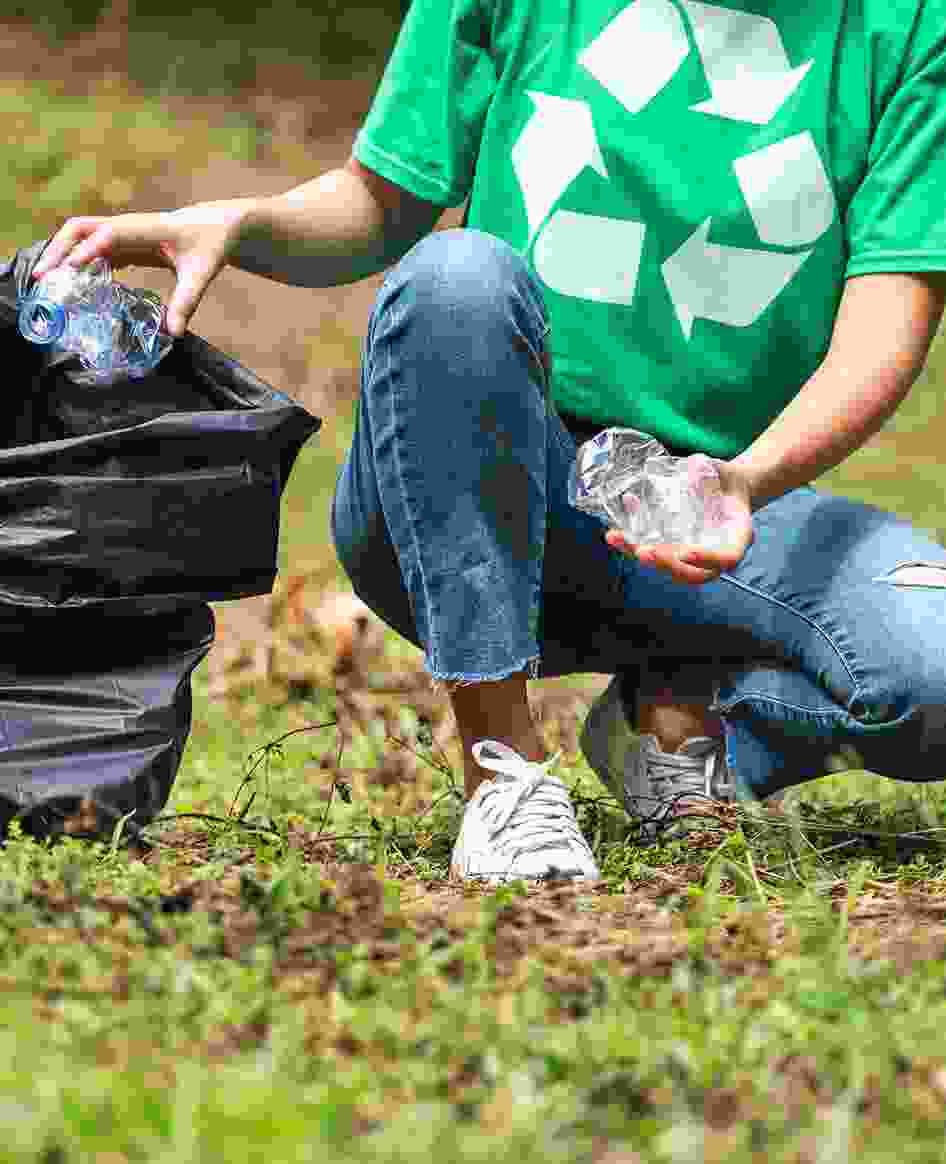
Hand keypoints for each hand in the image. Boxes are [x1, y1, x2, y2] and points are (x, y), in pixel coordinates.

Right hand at [31, 199, 253, 336]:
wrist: (217, 226)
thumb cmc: (211, 244)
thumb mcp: (202, 274)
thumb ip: (187, 302)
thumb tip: (174, 333)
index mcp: (145, 228)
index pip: (110, 234)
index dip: (89, 249)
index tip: (70, 269)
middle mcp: (128, 226)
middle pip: (81, 228)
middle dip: (59, 248)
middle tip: (42, 276)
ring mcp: (122, 233)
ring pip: (80, 236)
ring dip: (61, 254)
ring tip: (46, 281)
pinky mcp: (123, 243)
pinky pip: (91, 250)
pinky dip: (76, 262)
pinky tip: (69, 284)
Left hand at [604, 457, 754, 584]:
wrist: (721, 485)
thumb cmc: (725, 479)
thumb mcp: (722, 470)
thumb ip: (709, 471)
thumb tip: (691, 468)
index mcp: (736, 537)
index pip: (727, 557)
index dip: (708, 558)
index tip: (688, 552)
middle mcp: (715, 553)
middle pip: (693, 572)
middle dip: (666, 564)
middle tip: (645, 551)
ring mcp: (691, 555)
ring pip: (668, 566)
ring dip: (642, 556)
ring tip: (619, 539)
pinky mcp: (671, 549)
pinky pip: (653, 552)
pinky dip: (632, 544)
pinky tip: (615, 533)